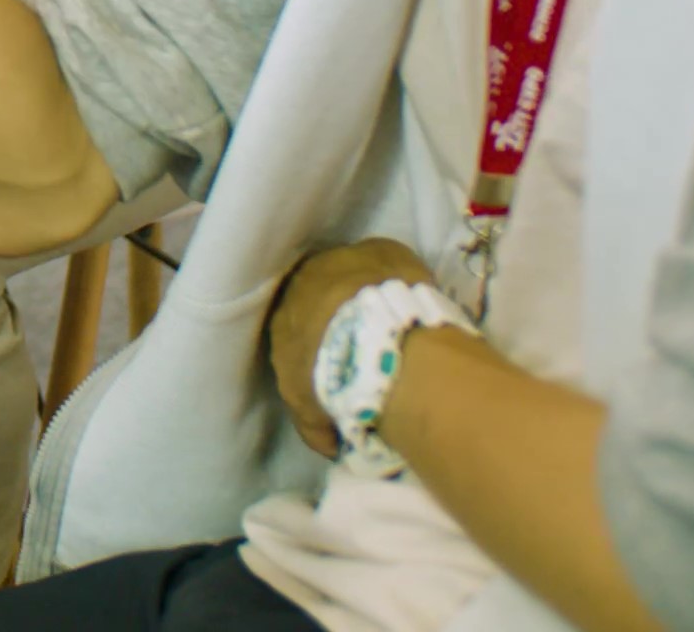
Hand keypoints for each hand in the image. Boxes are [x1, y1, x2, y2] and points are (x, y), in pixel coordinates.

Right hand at [266, 236, 441, 454]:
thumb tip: (329, 444)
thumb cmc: (331, 373)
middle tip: (367, 341)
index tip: (336, 360)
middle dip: (341, 313)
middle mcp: (306, 276)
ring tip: (394, 322)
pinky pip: (390, 264)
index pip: (293, 323)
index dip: (315, 341)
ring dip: (370, 294)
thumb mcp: (310, 408)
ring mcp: (346, 257)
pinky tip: (412, 304)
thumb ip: (314, 423)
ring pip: (356, 274)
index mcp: (281, 312)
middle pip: (323, 292)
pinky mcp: (385, 248)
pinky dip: (400, 281)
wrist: (372, 337)